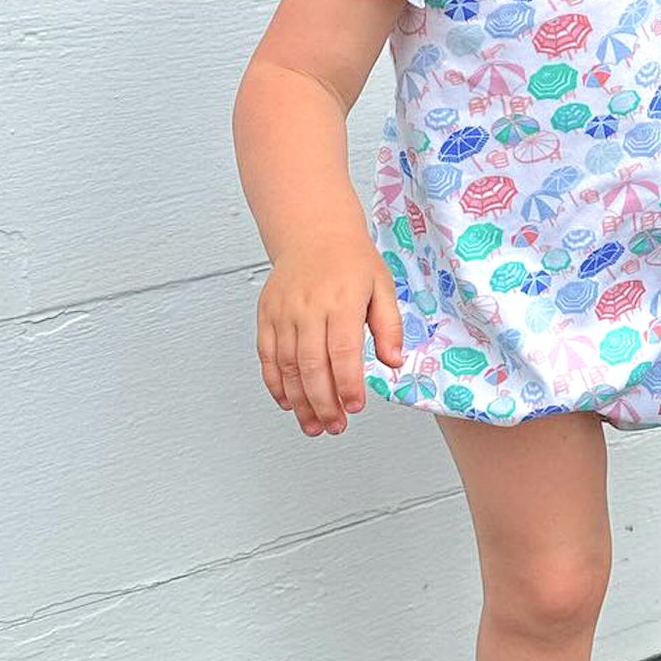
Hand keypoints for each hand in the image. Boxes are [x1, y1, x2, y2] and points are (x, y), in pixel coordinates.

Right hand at [255, 232, 404, 435]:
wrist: (313, 233)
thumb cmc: (351, 261)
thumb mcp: (383, 287)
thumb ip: (390, 326)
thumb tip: (394, 361)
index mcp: (341, 302)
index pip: (342, 352)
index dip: (347, 384)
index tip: (355, 406)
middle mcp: (308, 308)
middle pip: (311, 366)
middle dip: (323, 403)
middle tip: (335, 426)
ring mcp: (283, 313)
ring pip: (287, 366)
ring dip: (300, 401)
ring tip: (314, 425)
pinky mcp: (266, 316)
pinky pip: (267, 356)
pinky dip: (275, 383)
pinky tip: (289, 402)